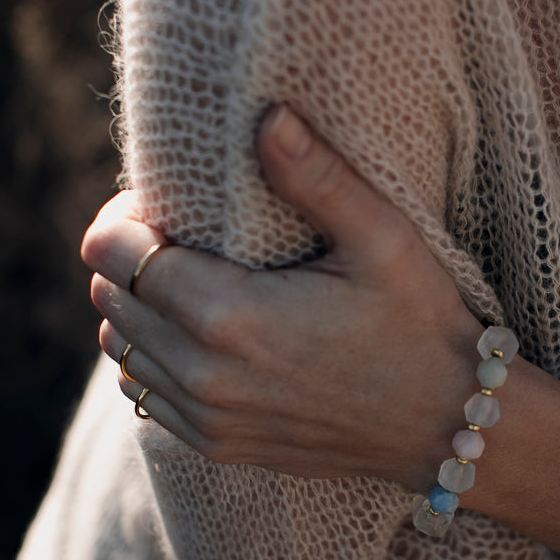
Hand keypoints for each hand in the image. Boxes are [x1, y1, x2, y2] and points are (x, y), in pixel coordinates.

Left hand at [82, 106, 481, 489]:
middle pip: (110, 297)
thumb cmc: (421, 323)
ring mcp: (207, 418)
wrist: (449, 423)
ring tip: (192, 282)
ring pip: (119, 348)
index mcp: (229, 317)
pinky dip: (155, 358)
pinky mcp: (218, 444)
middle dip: (132, 256)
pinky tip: (203, 334)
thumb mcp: (382, 239)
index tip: (170, 205)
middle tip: (184, 235)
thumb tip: (265, 114)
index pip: (112, 253)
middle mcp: (204, 375)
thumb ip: (316, 177)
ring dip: (139, 309)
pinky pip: (144, 394)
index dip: (126, 215)